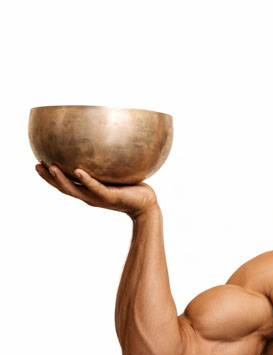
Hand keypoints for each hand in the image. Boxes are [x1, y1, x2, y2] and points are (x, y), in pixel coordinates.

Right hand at [35, 164, 157, 218]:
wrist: (146, 204)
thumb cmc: (132, 188)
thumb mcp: (114, 174)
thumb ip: (105, 164)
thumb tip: (100, 142)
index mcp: (88, 190)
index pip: (65, 184)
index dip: (50, 176)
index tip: (37, 164)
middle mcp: (90, 196)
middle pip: (64, 188)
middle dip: (49, 178)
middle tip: (36, 166)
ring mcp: (99, 198)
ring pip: (76, 190)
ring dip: (62, 180)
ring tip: (51, 168)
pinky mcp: (111, 197)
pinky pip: (96, 188)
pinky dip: (87, 180)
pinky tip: (78, 171)